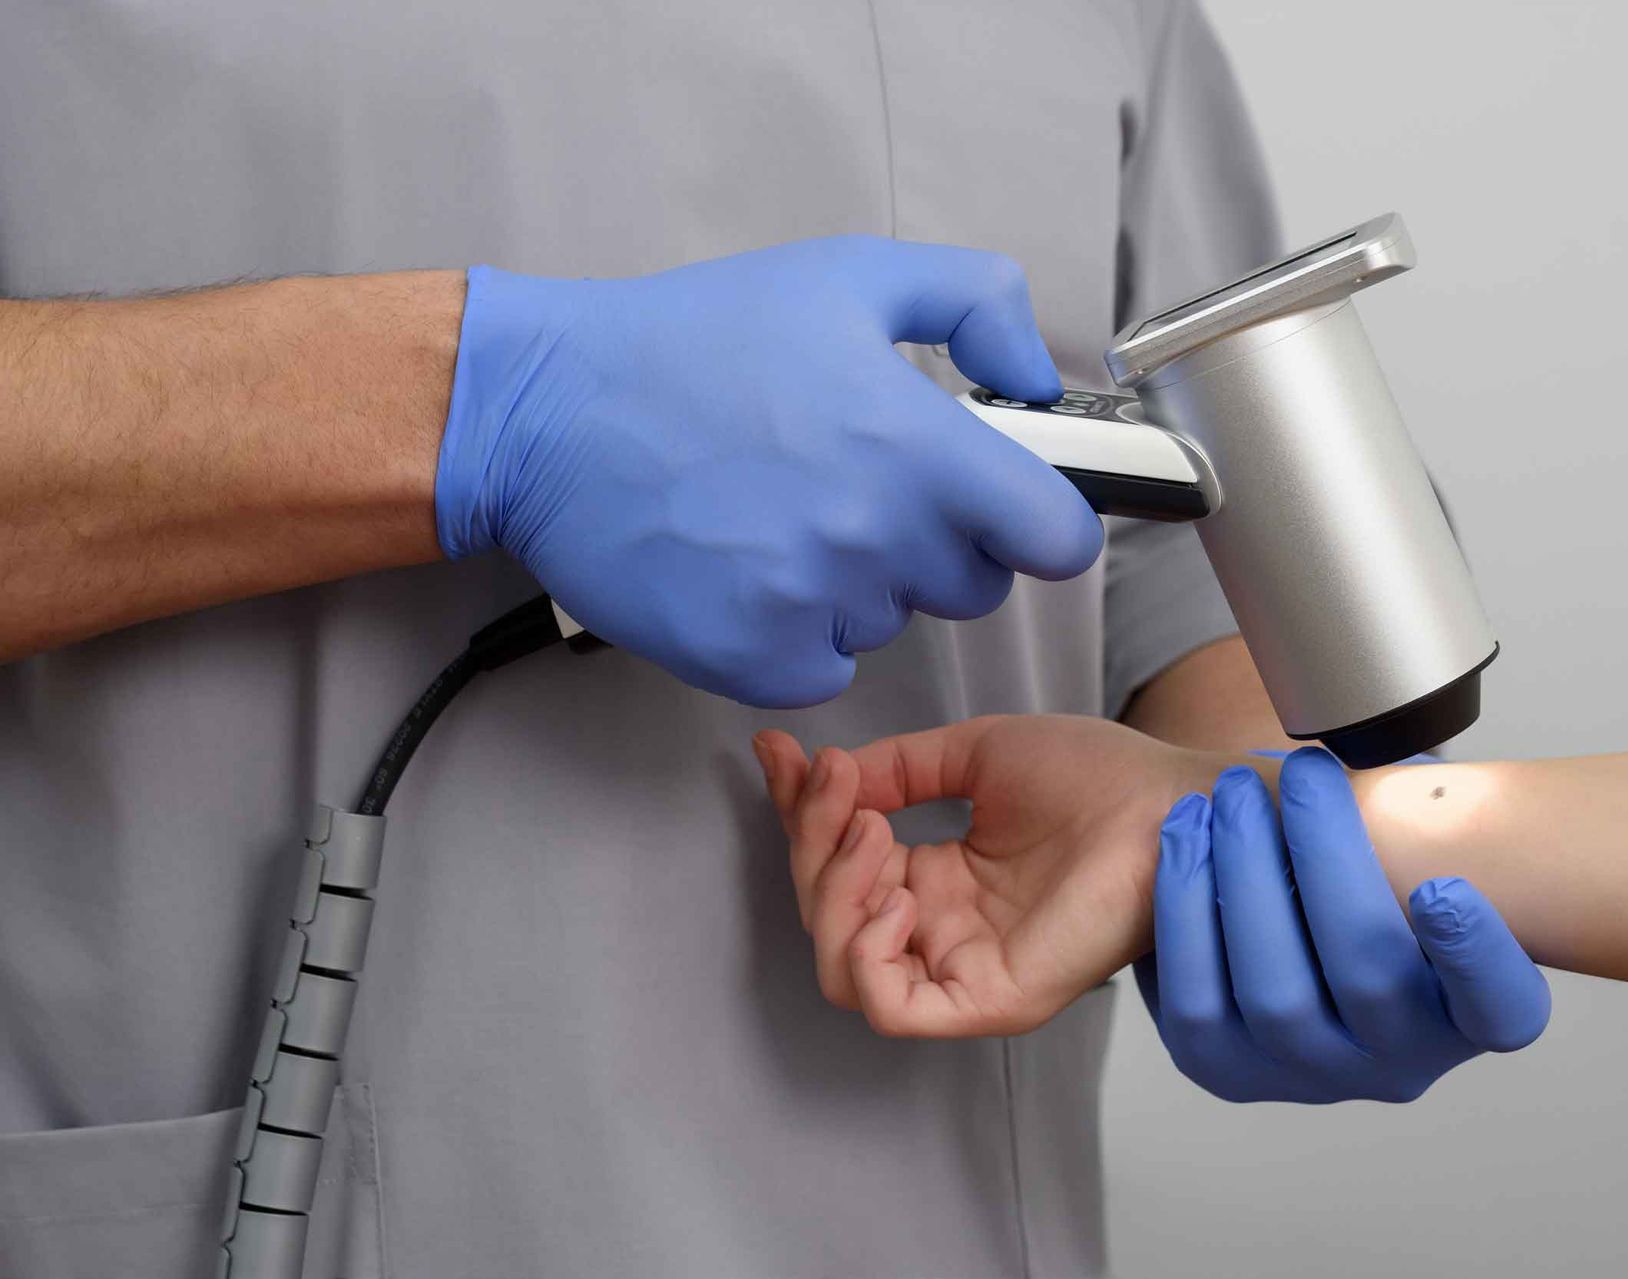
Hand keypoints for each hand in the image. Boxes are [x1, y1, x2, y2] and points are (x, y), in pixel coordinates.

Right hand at [437, 237, 1104, 706]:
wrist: (550, 412)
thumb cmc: (695, 340)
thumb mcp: (849, 276)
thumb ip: (976, 305)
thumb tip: (1039, 379)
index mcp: (919, 447)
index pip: (1056, 540)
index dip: (1045, 526)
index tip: (1013, 512)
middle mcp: (878, 538)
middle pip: (973, 586)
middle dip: (940, 545)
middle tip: (864, 489)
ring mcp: (815, 606)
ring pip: (891, 622)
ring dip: (861, 584)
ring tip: (783, 515)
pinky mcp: (755, 659)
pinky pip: (826, 667)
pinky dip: (802, 634)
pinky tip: (752, 569)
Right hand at [753, 716, 1206, 1035]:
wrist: (1169, 799)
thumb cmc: (1098, 778)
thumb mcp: (974, 754)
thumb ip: (896, 768)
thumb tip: (818, 766)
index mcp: (939, 882)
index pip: (838, 868)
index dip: (803, 816)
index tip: (786, 758)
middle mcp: (944, 932)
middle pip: (827, 920)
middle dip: (814, 846)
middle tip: (840, 786)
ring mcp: (966, 970)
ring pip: (844, 971)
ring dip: (832, 896)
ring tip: (873, 832)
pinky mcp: (992, 999)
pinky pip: (894, 1009)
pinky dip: (867, 953)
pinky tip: (899, 893)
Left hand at [1141, 750, 1549, 1102]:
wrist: (1282, 917)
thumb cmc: (1365, 874)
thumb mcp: (1415, 858)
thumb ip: (1423, 833)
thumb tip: (1401, 783)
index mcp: (1468, 1019)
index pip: (1498, 1010)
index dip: (1475, 957)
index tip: (1442, 886)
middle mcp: (1397, 1064)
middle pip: (1368, 978)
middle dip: (1327, 858)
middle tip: (1304, 771)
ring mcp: (1309, 1078)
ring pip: (1276, 997)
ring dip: (1244, 877)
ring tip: (1231, 793)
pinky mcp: (1227, 1072)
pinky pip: (1195, 1004)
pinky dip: (1186, 909)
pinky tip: (1186, 833)